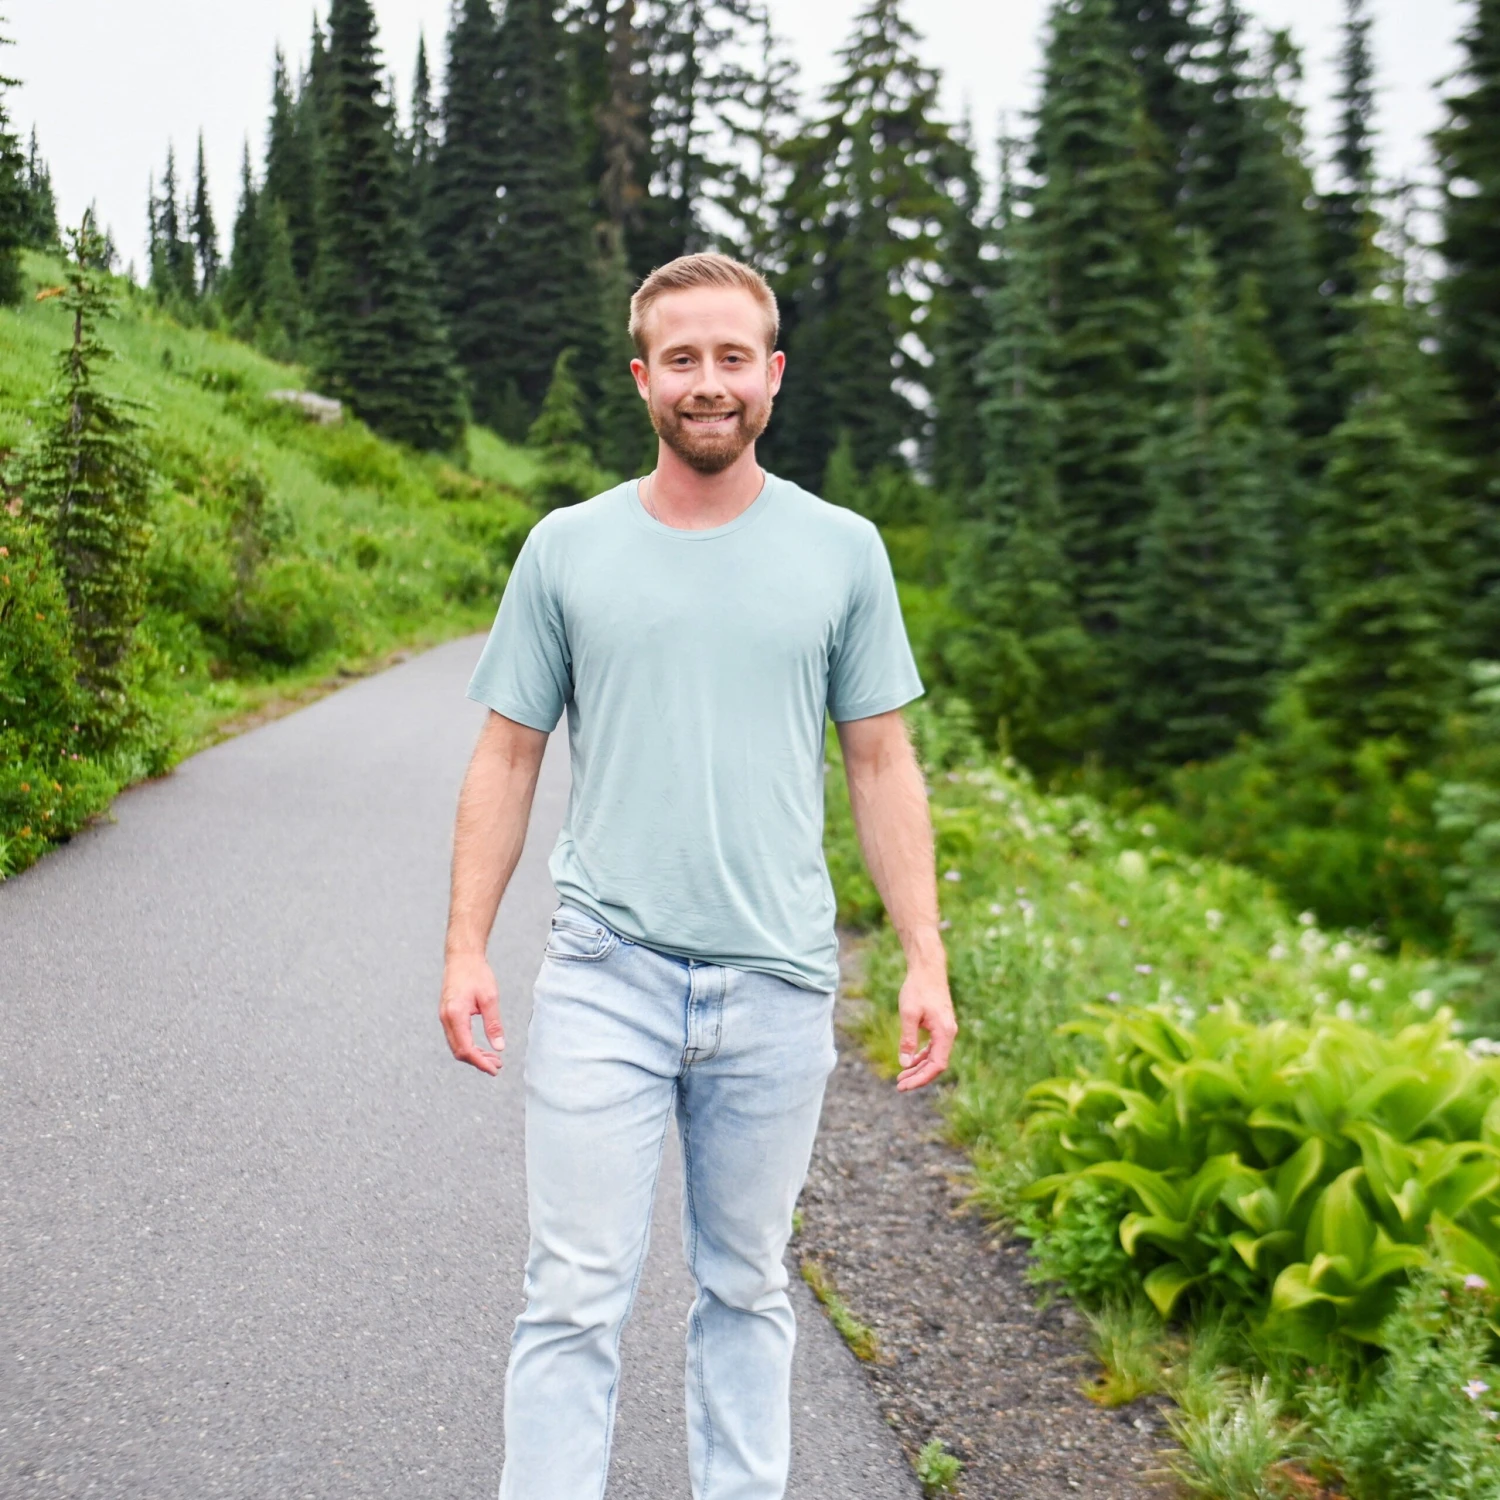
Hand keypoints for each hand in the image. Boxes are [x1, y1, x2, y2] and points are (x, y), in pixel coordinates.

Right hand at [440, 952, 504, 1074]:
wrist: (462, 957)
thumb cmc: (476, 974)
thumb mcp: (490, 998)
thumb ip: (493, 1024)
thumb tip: (499, 1047)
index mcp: (455, 1015)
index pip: (466, 1049)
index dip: (480, 1063)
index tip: (494, 1069)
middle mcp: (446, 1019)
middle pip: (459, 1051)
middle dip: (478, 1061)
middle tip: (497, 1066)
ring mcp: (444, 1017)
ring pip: (457, 1045)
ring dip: (474, 1055)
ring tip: (493, 1058)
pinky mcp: (447, 1014)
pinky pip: (456, 1037)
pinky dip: (468, 1045)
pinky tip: (482, 1047)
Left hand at [895, 967, 956, 1091]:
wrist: (928, 968)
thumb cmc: (918, 988)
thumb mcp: (908, 1014)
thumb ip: (907, 1039)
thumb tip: (905, 1063)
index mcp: (945, 1032)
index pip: (936, 1065)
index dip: (921, 1078)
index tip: (904, 1085)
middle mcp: (949, 1033)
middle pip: (936, 1064)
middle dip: (918, 1076)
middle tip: (899, 1085)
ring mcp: (946, 1030)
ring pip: (934, 1056)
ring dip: (919, 1068)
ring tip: (901, 1076)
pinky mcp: (940, 1025)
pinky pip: (933, 1047)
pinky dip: (922, 1056)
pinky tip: (910, 1060)